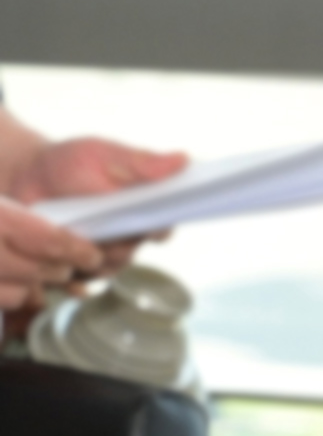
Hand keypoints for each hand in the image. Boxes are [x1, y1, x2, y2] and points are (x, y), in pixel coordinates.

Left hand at [0, 133, 183, 313]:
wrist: (26, 178)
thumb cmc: (69, 163)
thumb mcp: (104, 155)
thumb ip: (141, 162)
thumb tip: (183, 158)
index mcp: (143, 210)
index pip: (163, 228)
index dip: (160, 228)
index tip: (153, 222)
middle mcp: (128, 236)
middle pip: (133, 251)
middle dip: (116, 241)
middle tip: (98, 223)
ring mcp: (103, 254)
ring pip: (107, 268)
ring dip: (91, 254)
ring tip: (71, 231)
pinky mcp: (77, 267)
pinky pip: (81, 280)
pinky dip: (73, 273)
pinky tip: (63, 255)